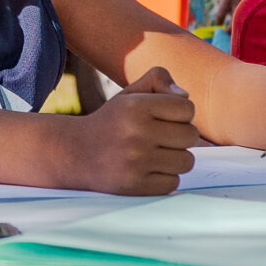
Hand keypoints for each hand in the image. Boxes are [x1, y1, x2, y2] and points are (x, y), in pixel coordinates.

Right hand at [60, 66, 198, 194]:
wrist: (75, 154)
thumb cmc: (112, 122)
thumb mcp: (129, 94)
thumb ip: (157, 80)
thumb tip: (184, 95)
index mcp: (135, 106)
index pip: (186, 108)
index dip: (180, 113)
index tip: (164, 117)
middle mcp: (134, 133)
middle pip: (191, 136)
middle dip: (181, 136)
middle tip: (161, 137)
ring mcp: (135, 162)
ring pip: (186, 161)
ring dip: (175, 158)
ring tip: (155, 154)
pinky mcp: (135, 186)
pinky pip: (173, 182)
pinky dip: (164, 178)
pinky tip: (147, 170)